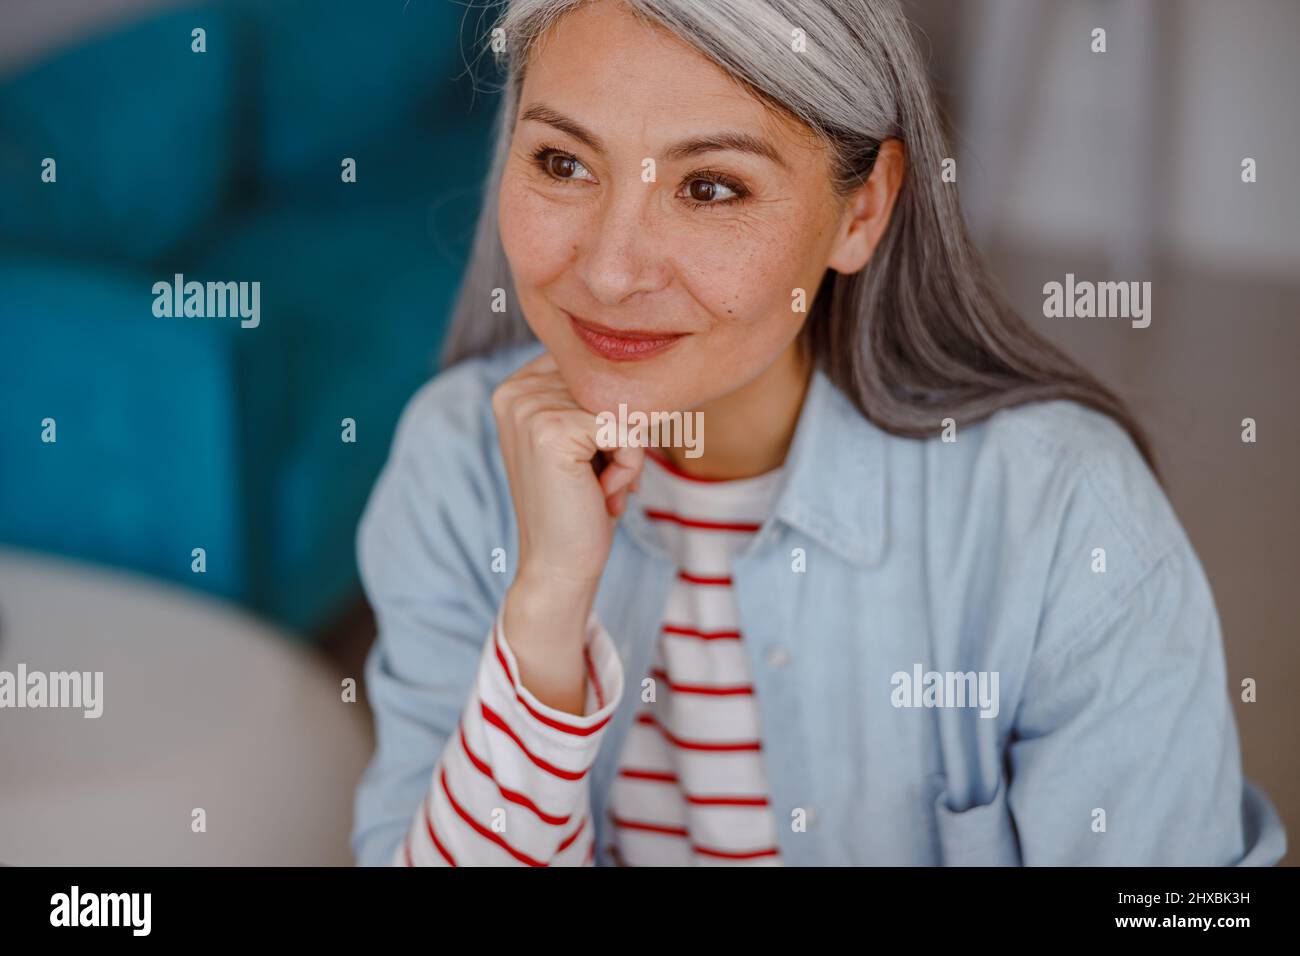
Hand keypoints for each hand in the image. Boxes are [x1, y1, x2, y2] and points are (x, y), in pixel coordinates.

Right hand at [493, 352, 644, 665]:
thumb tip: (636, 348)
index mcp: (516, 385)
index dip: (611, 414)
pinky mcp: (554, 430)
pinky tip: (601, 494)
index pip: (596, 368)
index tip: (589, 458)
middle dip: (620, 436)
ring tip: (597, 487)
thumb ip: (590, 394)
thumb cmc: (579, 503)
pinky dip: (630, 467)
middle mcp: (515, 389)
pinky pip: (629, 430)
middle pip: (611, 385)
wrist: (559, 566)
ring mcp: (530, 408)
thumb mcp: (581, 438)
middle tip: (594, 480)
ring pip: (624, 407)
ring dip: (626, 454)